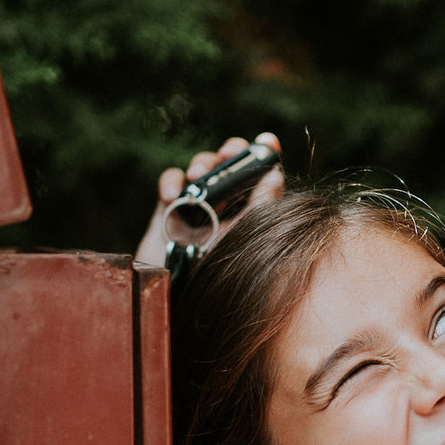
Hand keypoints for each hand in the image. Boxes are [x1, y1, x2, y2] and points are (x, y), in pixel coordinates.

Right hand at [134, 132, 285, 267]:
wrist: (181, 302)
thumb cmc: (220, 278)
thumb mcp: (245, 239)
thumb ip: (261, 207)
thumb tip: (275, 173)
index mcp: (250, 212)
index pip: (261, 177)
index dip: (264, 156)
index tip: (268, 143)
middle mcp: (226, 207)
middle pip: (231, 165)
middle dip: (232, 152)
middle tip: (231, 152)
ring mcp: (197, 207)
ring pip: (201, 168)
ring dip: (203, 163)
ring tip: (200, 174)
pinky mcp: (169, 210)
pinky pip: (170, 181)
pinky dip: (171, 181)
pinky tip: (173, 196)